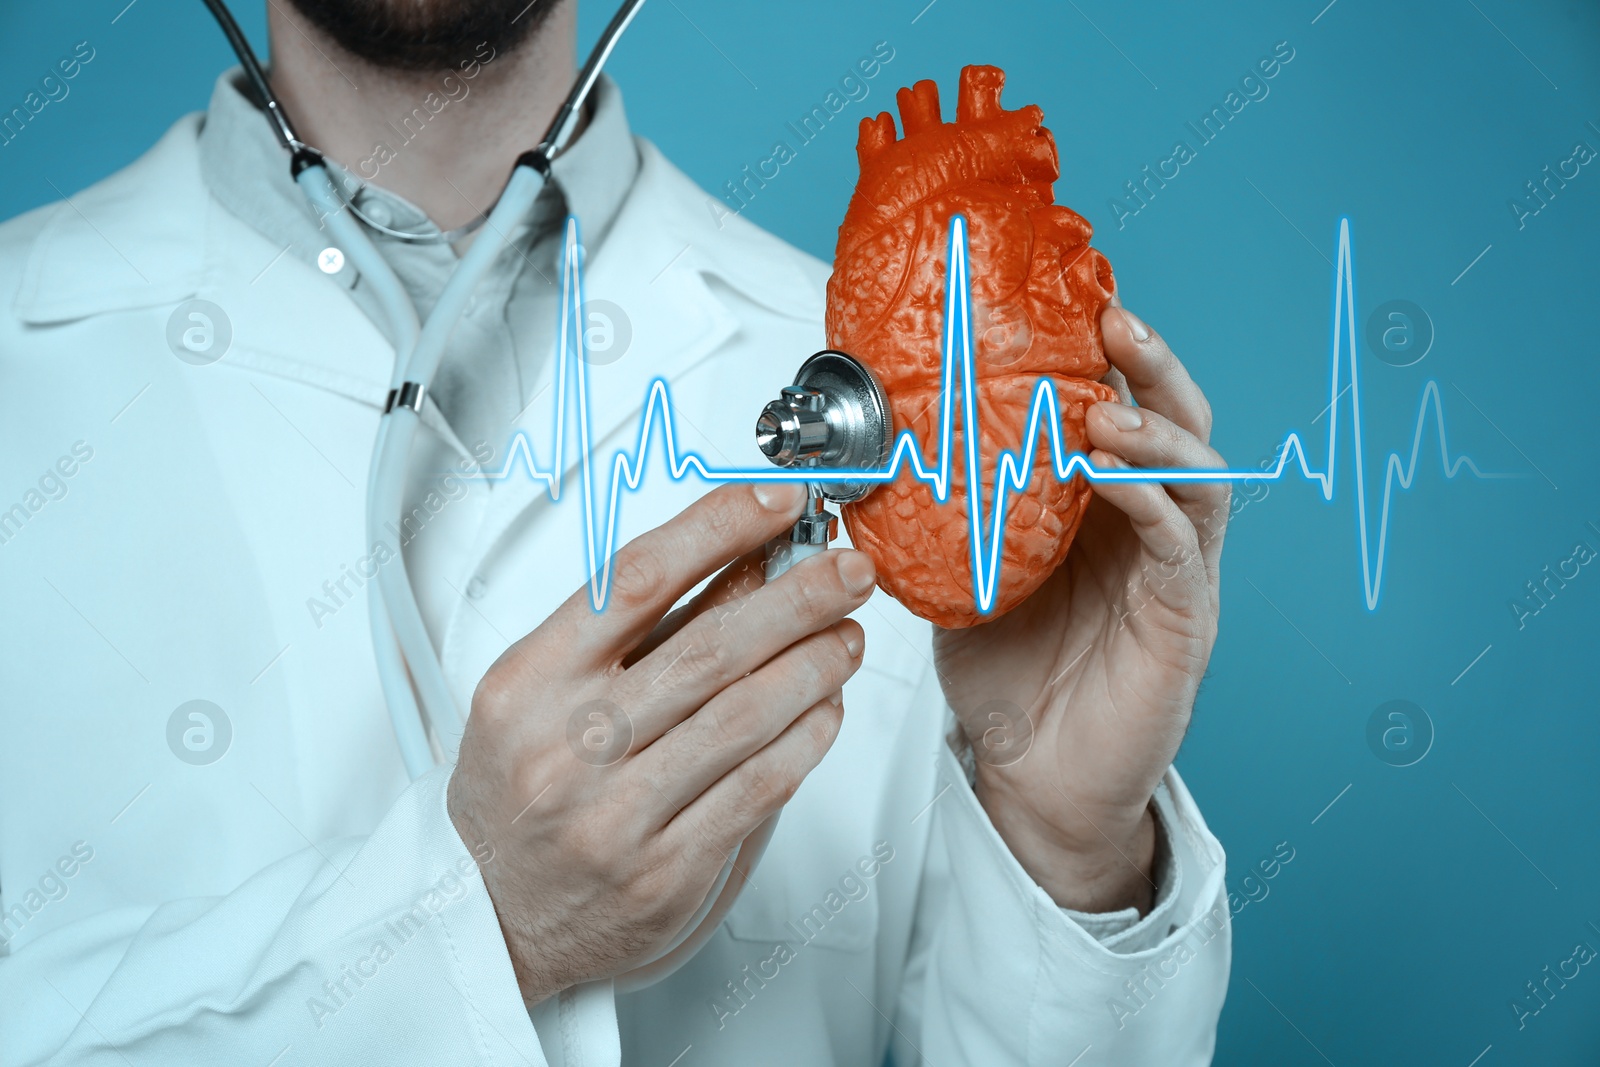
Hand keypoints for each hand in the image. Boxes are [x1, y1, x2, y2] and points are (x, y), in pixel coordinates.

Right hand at [448, 482, 875, 1005]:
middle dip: (796, 597)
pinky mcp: (665, 872)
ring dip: (813, 665)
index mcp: (529, 683)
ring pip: (743, 717)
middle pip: (709, 647)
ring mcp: (616, 815)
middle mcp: (569, 745)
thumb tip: (743, 562)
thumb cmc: (516, 791)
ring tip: (848, 634)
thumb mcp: (540, 693)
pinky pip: (756, 790)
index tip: (778, 504)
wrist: (487, 916)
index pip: (637, 580)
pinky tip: (827, 709)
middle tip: (846, 570)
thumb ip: (632, 633)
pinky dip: (805, 741)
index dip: (719, 529)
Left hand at [932, 304, 1227, 912]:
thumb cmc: (1005, 676)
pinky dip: (1152, 501)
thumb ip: (940, 518)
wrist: (1032, 778)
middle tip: (1113, 322)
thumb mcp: (958, 577)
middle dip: (1149, 366)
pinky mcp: (1184, 617)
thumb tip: (867, 459)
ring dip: (1155, 429)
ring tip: (1107, 406)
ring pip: (1195, 475)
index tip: (1073, 303)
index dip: (1102, 357)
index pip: (1115, 411)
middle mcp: (1144, 527)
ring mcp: (1172, 570)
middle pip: (1172, 424)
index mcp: (1096, 508)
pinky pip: (1181, 545)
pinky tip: (1114, 476)